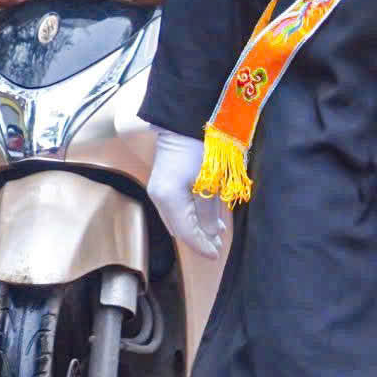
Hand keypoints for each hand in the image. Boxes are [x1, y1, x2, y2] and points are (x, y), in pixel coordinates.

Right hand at [146, 130, 228, 257]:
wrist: (185, 121)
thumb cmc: (202, 147)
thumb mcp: (210, 181)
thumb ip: (209, 209)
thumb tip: (211, 233)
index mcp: (169, 198)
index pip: (185, 232)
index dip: (201, 245)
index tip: (215, 254)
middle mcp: (160, 197)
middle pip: (179, 228)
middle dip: (198, 239)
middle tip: (217, 248)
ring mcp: (160, 190)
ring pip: (179, 218)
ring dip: (197, 228)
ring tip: (216, 236)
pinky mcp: (165, 183)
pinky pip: (178, 207)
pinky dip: (193, 215)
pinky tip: (208, 218)